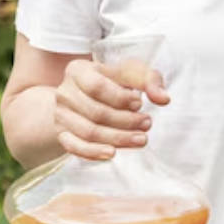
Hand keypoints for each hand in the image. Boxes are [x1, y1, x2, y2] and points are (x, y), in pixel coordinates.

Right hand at [53, 58, 169, 160]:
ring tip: (141, 139)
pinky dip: (94, 152)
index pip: (97, 87)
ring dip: (117, 138)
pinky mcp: (61, 134)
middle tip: (147, 123)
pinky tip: (113, 153)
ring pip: (88, 131)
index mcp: (78, 70)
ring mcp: (60, 114)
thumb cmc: (113, 80)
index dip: (120, 98)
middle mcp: (65, 92)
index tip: (139, 102)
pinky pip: (75, 147)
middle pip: (96, 112)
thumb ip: (149, 80)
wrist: (85, 95)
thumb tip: (163, 98)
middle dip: (126, 121)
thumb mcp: (131, 72)